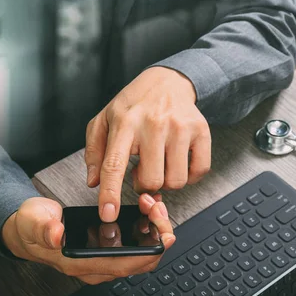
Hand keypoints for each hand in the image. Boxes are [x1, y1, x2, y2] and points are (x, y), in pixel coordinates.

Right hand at [1, 193, 174, 284]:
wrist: (27, 229)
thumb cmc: (31, 227)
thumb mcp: (33, 222)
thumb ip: (44, 229)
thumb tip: (56, 235)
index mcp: (80, 263)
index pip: (123, 265)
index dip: (148, 254)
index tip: (164, 237)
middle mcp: (96, 266)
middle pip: (139, 261)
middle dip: (156, 235)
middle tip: (157, 209)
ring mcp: (102, 259)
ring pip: (140, 252)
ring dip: (152, 229)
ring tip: (152, 203)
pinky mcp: (106, 250)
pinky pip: (134, 244)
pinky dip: (145, 226)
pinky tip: (146, 208)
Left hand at [84, 66, 210, 221]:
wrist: (167, 82)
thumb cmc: (134, 105)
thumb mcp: (104, 121)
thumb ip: (94, 152)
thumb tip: (94, 182)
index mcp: (125, 122)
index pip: (114, 164)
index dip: (110, 193)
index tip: (109, 214)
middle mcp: (154, 124)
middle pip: (151, 180)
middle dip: (144, 185)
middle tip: (142, 170)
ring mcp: (180, 127)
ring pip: (176, 180)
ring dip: (166, 180)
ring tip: (159, 163)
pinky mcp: (201, 130)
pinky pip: (199, 171)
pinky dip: (189, 175)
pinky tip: (178, 161)